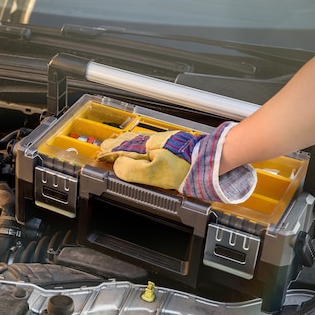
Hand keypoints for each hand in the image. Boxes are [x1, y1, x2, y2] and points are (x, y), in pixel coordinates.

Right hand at [97, 122, 256, 203]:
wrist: (214, 160)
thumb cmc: (189, 167)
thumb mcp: (156, 173)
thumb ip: (134, 170)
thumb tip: (118, 166)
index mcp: (147, 148)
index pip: (122, 150)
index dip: (109, 153)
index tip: (100, 155)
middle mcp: (154, 143)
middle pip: (129, 142)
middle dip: (116, 145)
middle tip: (105, 147)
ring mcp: (165, 143)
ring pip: (140, 141)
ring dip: (127, 143)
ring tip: (119, 144)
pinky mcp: (175, 145)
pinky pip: (151, 143)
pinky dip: (140, 144)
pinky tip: (144, 148)